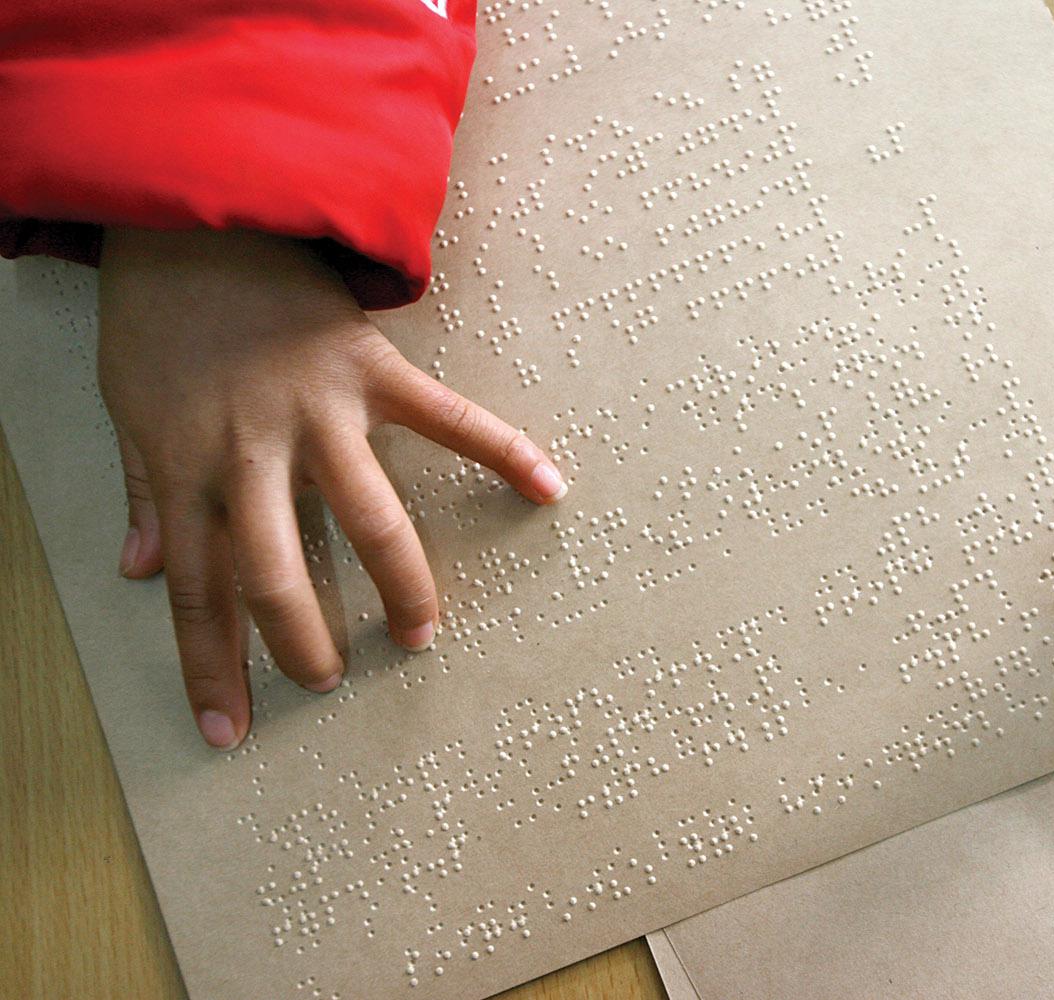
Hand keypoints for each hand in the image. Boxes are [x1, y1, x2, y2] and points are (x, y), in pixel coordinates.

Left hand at [97, 227, 566, 749]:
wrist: (197, 219)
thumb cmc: (157, 319)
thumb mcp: (128, 409)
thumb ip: (140, 492)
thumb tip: (136, 571)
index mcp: (188, 469)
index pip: (197, 592)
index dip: (210, 667)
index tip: (229, 733)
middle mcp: (253, 453)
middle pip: (277, 572)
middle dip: (304, 643)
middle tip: (327, 682)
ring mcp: (319, 412)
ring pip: (369, 516)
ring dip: (401, 584)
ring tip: (420, 635)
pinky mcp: (372, 370)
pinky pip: (447, 418)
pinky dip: (501, 451)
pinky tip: (549, 487)